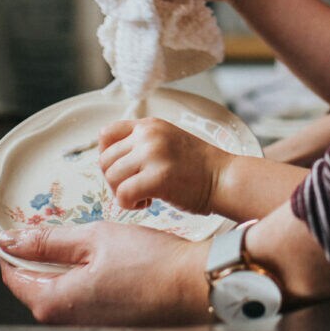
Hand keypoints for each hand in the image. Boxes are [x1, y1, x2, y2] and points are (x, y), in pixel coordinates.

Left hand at [0, 223, 210, 325]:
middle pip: (35, 285)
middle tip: (58, 227)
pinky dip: (84, 276)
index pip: (13, 275)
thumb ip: (48, 240)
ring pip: (60, 290)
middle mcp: (67, 320)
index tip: (22, 227)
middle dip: (40, 256)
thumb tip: (10, 240)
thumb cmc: (150, 262)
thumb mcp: (94, 237)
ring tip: (86, 240)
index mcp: (55, 301)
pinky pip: (82, 298)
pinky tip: (104, 259)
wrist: (194, 285)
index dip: (14, 248)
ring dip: (64, 265)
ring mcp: (88, 324)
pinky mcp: (107, 322)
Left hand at [98, 117, 233, 213]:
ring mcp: (153, 154)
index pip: (105, 134)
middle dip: (114, 180)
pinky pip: (123, 195)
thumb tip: (110, 162)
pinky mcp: (158, 177)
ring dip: (122, 193)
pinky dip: (129, 205)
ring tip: (144, 197)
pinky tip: (148, 203)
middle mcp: (148, 135)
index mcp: (149, 125)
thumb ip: (141, 145)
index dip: (107, 156)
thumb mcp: (167, 142)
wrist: (225, 178)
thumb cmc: (197, 168)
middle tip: (135, 189)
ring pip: (112, 178)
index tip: (123, 170)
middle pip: (105, 160)